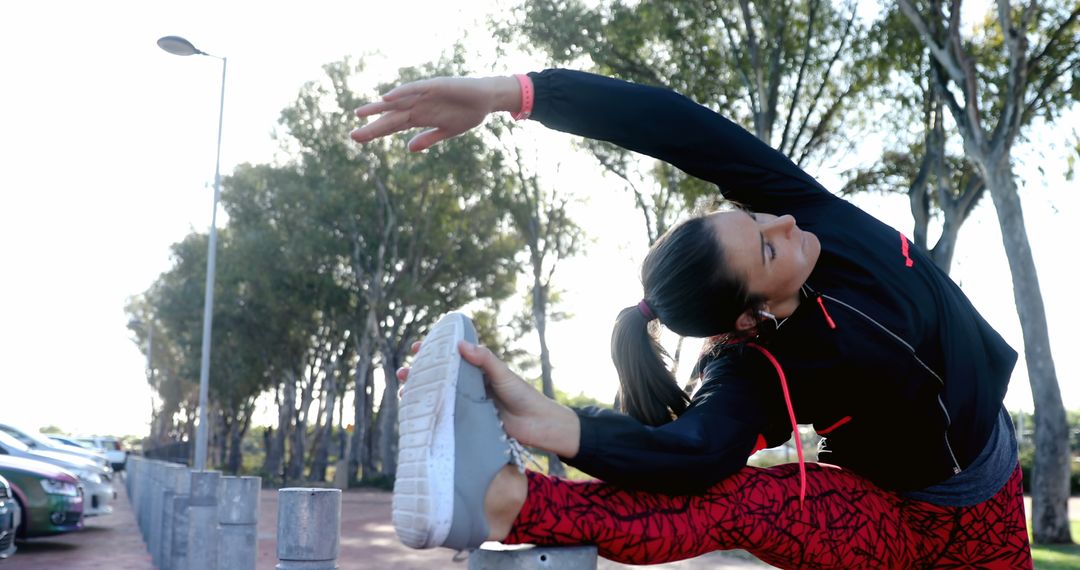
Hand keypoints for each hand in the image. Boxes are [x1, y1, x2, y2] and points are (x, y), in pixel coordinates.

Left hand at [351, 76, 518, 151]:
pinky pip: (414, 90)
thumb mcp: (447, 132)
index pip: (393, 126)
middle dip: (373, 126)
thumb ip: (428, 138)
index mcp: (420, 118)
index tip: (358, 139)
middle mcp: (418, 106)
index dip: (376, 132)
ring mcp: (425, 95)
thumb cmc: (468, 113)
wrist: (488, 99)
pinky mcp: (435, 86)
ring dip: (379, 107)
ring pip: (397, 102)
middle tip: (353, 135)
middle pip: (390, 116)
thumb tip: (408, 149)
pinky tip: (387, 98)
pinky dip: (401, 93)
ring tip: (360, 113)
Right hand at [397, 339, 579, 457]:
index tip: (416, 348)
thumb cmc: (524, 396)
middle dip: (418, 374)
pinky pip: (446, 417)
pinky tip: (416, 414)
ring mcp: (467, 405)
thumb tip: (459, 344)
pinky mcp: (468, 424)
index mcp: (477, 371)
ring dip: (420, 393)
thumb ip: (484, 359)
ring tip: (404, 392)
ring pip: (438, 396)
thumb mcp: (503, 374)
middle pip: (438, 377)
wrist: (538, 426)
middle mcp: (469, 386)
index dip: (432, 352)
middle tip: (403, 373)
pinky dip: (431, 414)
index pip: (450, 357)